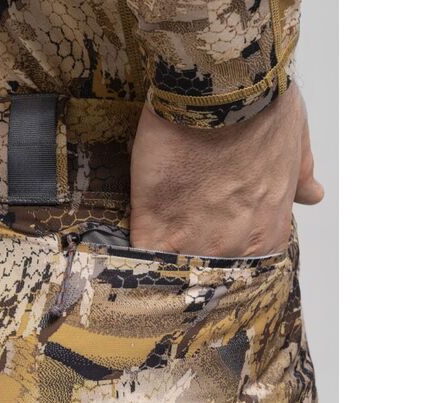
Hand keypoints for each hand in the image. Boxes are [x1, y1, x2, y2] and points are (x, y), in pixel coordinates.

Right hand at [130, 84, 322, 256]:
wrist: (221, 90)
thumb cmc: (263, 110)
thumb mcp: (292, 143)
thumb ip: (299, 176)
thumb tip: (312, 194)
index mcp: (266, 233)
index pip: (242, 260)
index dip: (223, 246)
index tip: (209, 229)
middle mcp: (233, 246)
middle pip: (207, 267)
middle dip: (195, 251)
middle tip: (181, 226)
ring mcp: (193, 241)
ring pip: (175, 265)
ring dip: (165, 253)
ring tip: (157, 231)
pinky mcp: (154, 226)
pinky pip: (143, 254)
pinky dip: (138, 248)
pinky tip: (135, 235)